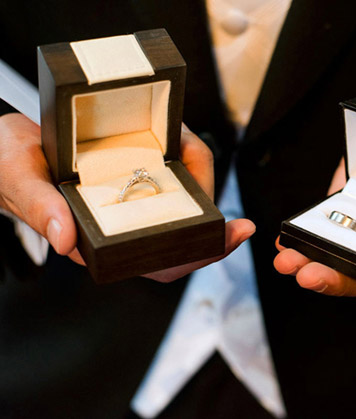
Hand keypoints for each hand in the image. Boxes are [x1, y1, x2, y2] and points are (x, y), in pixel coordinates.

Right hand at [0, 112, 253, 281]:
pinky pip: (169, 178)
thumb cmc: (8, 164)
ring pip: (180, 207)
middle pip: (180, 242)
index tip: (225, 243)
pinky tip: (184, 145)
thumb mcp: (19, 179)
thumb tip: (65, 240)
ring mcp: (129, 204)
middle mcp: (120, 226)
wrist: (3, 143)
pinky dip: (183, 162)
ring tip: (191, 147)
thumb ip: (38, 207)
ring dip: (198, 182)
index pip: (155, 263)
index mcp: (98, 238)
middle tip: (241, 225)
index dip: (193, 260)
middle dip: (215, 234)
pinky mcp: (132, 179)